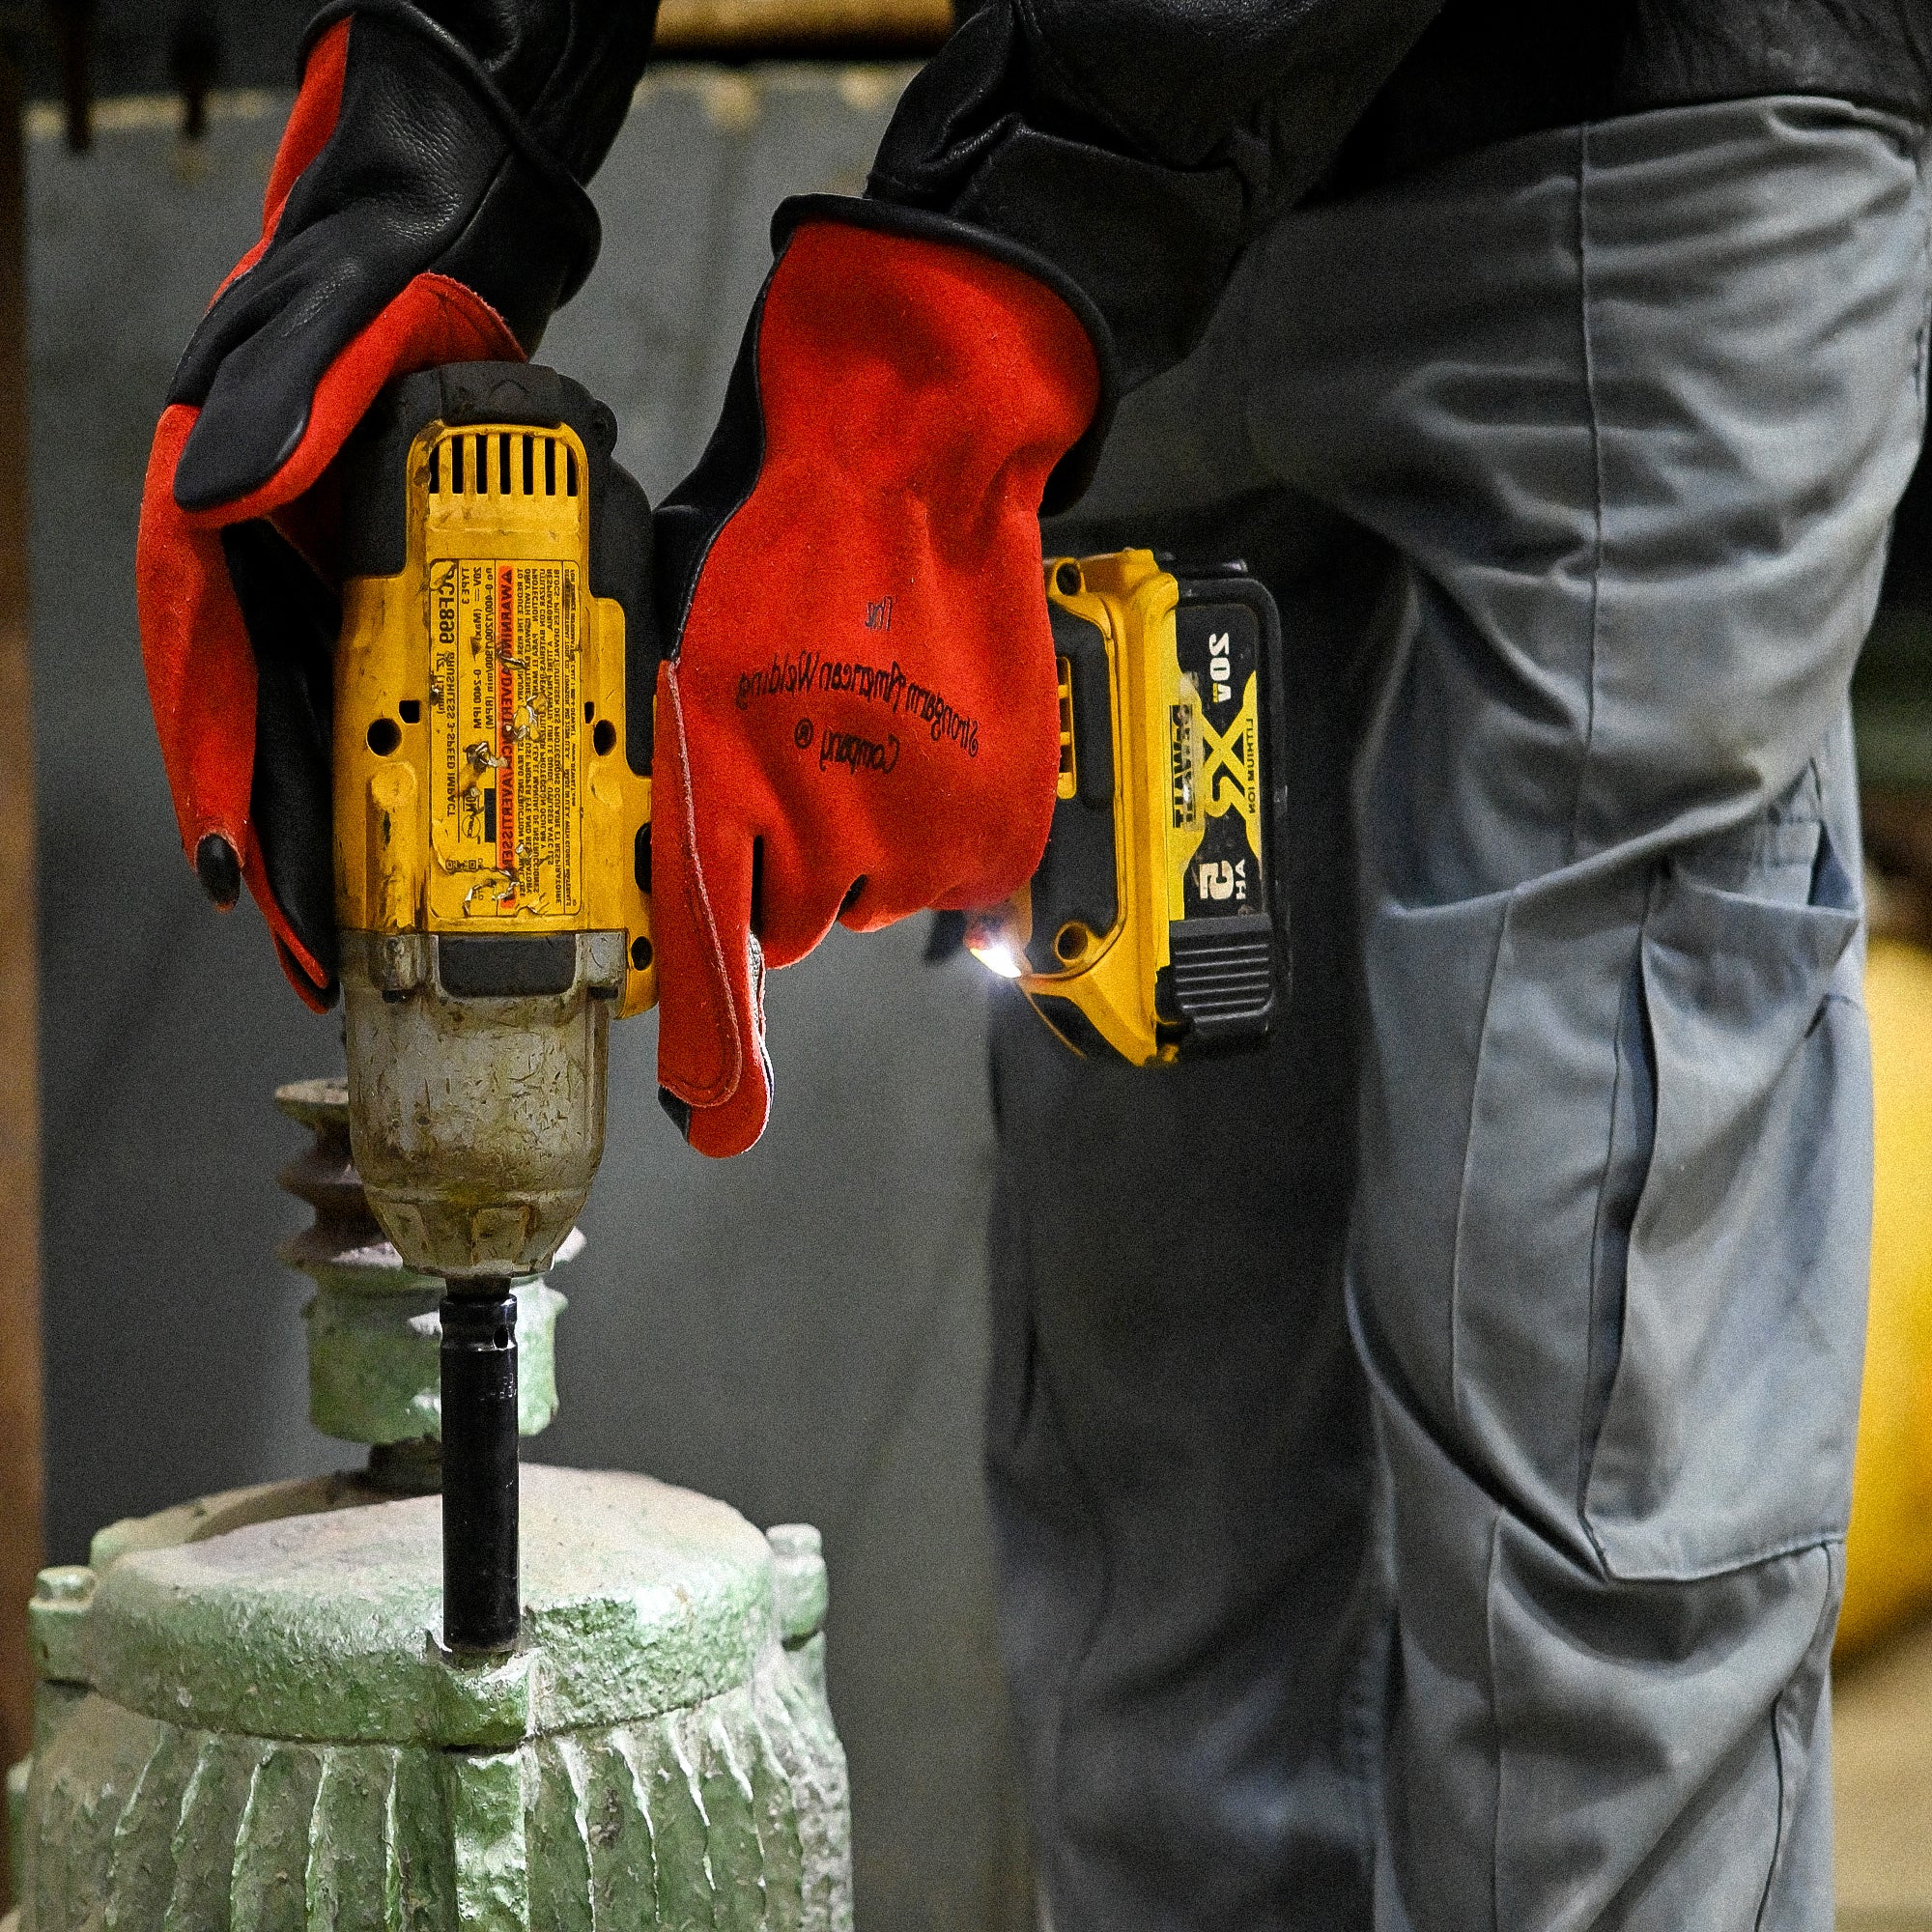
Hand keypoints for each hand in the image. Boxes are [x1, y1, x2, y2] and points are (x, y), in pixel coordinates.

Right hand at [137, 0, 653, 1004]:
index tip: (247, 889)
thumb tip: (206, 502)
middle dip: (299, 854)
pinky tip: (463, 831)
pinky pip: (414, 682)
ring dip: (362, 834)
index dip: (227, 791)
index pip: (212, 682)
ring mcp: (342, 578)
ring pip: (343, 726)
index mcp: (223, 524)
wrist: (451, 221)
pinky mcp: (408, 574)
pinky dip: (431, 758)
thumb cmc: (366, 260)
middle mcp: (275, 570)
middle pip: (277, 734)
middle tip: (326, 960)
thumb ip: (268, 405)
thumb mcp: (311, 318)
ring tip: (384, 938)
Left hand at [650, 198, 1111, 1154]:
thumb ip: (690, 773)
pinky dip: (937, 832)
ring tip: (877, 740)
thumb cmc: (793, 549)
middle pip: (789, 924)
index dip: (711, 1029)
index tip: (716, 1105)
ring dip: (868, 846)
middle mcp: (814, 825)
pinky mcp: (986, 833)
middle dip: (792, 869)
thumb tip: (688, 866)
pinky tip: (928, 753)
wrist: (923, 480)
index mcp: (720, 778)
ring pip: (871, 897)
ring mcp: (909, 835)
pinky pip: (945, 878)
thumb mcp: (695, 653)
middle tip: (813, 772)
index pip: (705, 940)